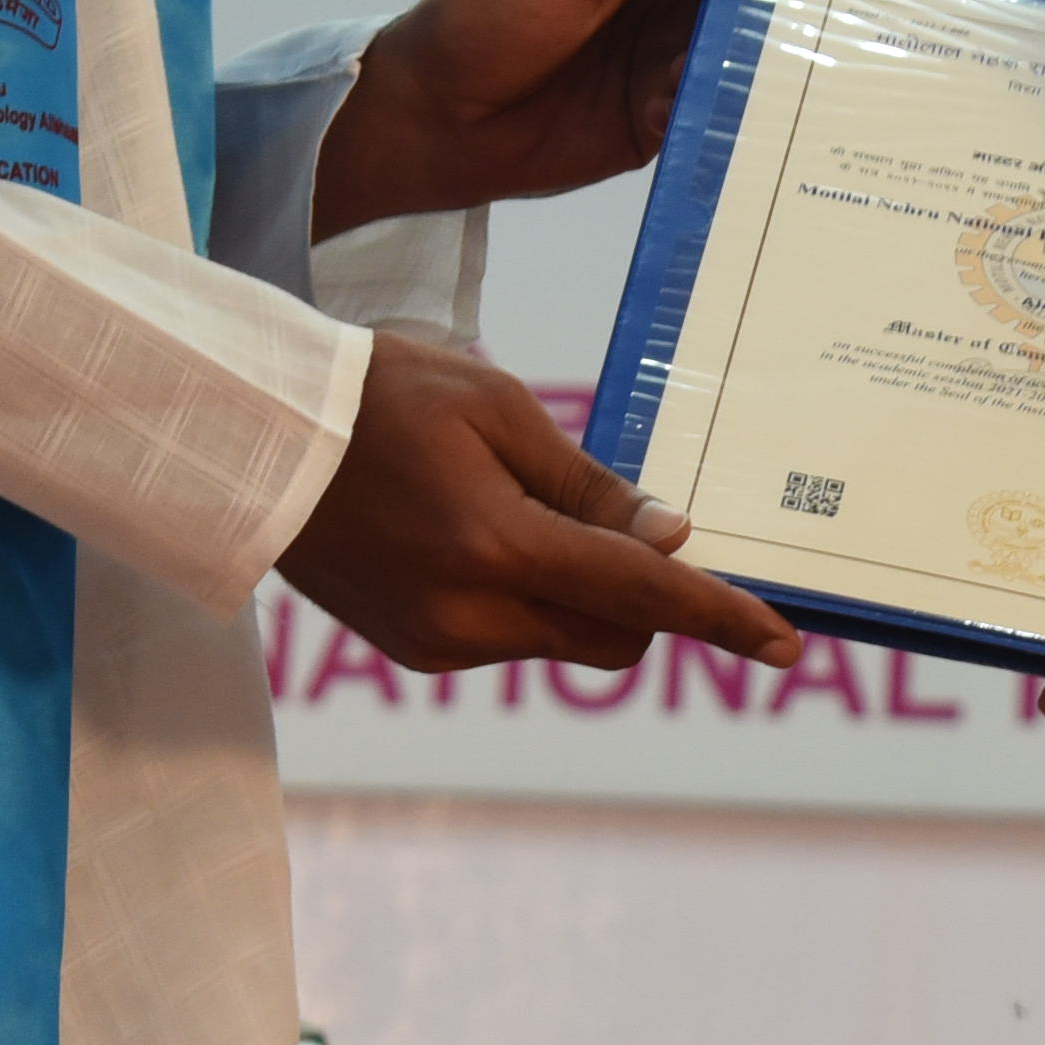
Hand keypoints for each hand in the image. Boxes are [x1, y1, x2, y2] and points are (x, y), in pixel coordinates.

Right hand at [279, 337, 805, 678]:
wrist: (259, 437)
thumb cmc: (382, 395)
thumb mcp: (498, 411)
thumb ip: (590, 486)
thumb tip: (671, 540)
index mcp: (497, 546)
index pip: (641, 596)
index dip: (721, 618)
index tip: (785, 642)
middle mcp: (469, 614)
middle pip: (614, 637)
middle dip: (643, 597)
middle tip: (618, 520)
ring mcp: (436, 643)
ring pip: (563, 640)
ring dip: (578, 593)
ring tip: (510, 504)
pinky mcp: (414, 649)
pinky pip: (509, 638)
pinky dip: (526, 598)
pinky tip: (474, 532)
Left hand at [313, 0, 914, 235]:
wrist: (424, 118)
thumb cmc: (482, 18)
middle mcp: (671, 4)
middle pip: (771, 0)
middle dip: (836, 10)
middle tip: (912, 31)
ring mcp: (667, 69)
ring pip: (757, 67)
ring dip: (807, 77)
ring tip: (880, 94)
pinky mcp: (656, 130)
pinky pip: (724, 127)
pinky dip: (759, 131)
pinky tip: (805, 145)